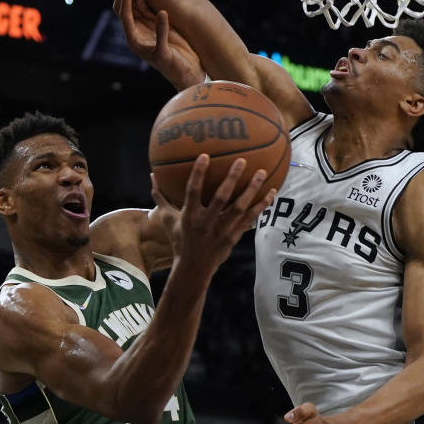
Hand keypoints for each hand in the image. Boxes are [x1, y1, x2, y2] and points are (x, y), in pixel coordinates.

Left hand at [113, 0, 204, 89]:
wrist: (187, 72)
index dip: (126, 0)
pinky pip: (148, 8)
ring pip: (135, 7)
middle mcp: (138, 33)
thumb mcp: (165, 53)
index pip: (125, 16)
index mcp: (134, 41)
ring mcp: (147, 28)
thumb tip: (162, 12)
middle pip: (124, 10)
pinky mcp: (158, 25)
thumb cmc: (174, 68)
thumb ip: (162, 33)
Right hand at [161, 155, 277, 284]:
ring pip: (239, 208)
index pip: (193, 192)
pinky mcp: (234, 236)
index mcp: (189, 217)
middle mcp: (206, 223)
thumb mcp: (168, 219)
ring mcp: (222, 230)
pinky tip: (272, 191)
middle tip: (241, 161)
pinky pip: (250, 218)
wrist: (194, 268)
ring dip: (251, 190)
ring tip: (261, 172)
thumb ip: (161, 197)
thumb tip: (152, 175)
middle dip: (231, 179)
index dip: (198, 174)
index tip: (205, 156)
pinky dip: (261, 205)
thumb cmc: (180, 239)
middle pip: (220, 199)